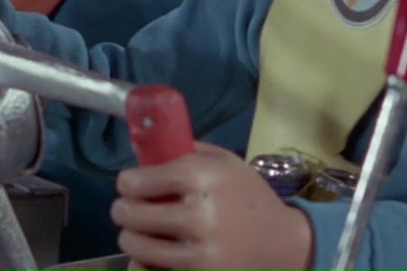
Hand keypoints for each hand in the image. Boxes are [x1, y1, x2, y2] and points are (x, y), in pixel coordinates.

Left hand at [112, 142, 313, 270]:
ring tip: (139, 232)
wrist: (283, 243)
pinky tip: (152, 255)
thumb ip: (185, 151)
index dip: (126, 182)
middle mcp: (199, 216)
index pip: (138, 181)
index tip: (129, 184)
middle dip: (123, 210)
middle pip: (130, 214)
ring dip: (131, 237)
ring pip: (136, 246)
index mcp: (202, 179)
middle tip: (127, 209)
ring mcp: (200, 254)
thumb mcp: (224, 162)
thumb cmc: (249, 196)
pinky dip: (145, 264)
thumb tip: (142, 147)